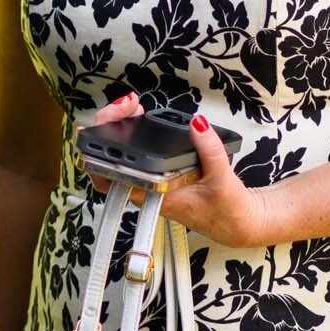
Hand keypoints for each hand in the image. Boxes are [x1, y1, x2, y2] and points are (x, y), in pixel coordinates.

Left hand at [81, 93, 279, 246]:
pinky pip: (137, 156)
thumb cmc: (228, 210)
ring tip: (130, 106)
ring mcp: (151, 185)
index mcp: (155, 197)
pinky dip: (134, 135)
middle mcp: (147, 192)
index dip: (96, 156)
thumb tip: (197, 124)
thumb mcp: (223, 180)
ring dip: (121, 129)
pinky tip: (136, 118)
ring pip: (122, 158)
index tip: (91, 131)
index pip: (110, 180)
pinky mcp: (159, 178)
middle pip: (111, 161)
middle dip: (110, 128)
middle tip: (126, 106)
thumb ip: (211, 151)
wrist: (238, 224)